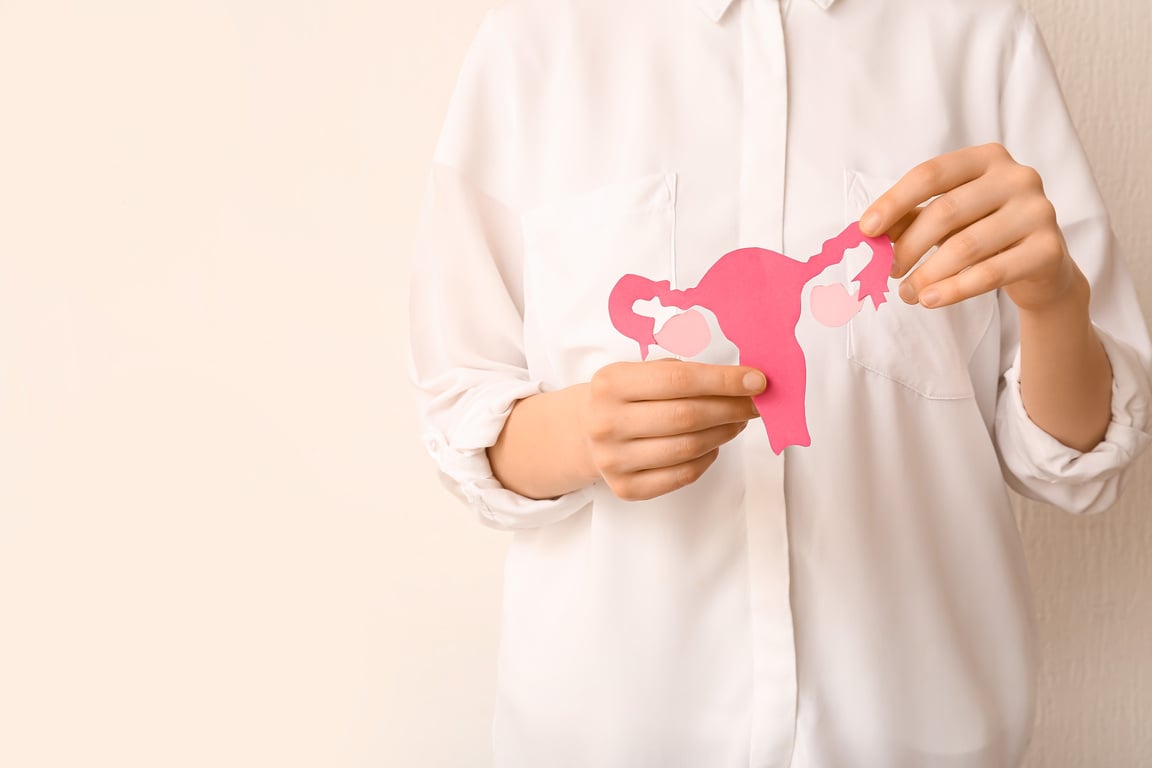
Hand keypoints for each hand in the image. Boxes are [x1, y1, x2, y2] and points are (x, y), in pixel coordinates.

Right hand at [579, 360, 764, 500]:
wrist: (586, 431)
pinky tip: (712, 443)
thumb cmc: (626, 396)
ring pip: (688, 448)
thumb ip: (684, 372)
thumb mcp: (640, 371)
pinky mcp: (625, 488)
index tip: (757, 380)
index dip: (723, 380)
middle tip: (755, 403)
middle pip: (687, 416)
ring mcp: (613, 460)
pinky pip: (682, 475)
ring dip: (724, 432)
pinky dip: (707, 458)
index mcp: (610, 383)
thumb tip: (742, 381)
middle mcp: (606, 422)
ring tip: (737, 420)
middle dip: (731, 408)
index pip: (678, 380)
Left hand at [859, 142, 1085, 312]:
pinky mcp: (1049, 249)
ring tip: (907, 293)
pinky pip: (990, 273)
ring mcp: (1038, 211)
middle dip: (908, 246)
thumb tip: (867, 232)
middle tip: (889, 271)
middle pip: (945, 212)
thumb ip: (910, 218)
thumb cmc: (984, 233)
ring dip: (927, 274)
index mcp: (987, 158)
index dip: (894, 202)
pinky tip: (930, 300)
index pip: (930, 174)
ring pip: (965, 246)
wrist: (1042, 267)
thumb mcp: (946, 220)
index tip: (865, 230)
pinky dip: (953, 290)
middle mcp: (1018, 177)